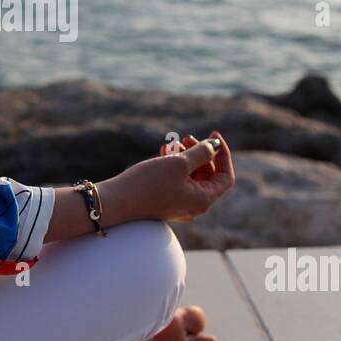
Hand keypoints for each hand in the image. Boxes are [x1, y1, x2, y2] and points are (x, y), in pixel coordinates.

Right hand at [108, 131, 234, 222]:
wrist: (115, 202)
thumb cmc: (148, 183)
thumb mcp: (178, 163)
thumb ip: (201, 153)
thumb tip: (214, 147)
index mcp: (203, 200)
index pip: (225, 176)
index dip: (223, 154)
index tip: (212, 135)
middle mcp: (194, 205)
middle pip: (209, 175)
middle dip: (201, 153)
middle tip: (187, 136)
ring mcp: (179, 204)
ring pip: (192, 176)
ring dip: (186, 156)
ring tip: (172, 142)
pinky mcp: (165, 200)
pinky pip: (178, 180)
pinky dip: (174, 164)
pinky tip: (163, 150)